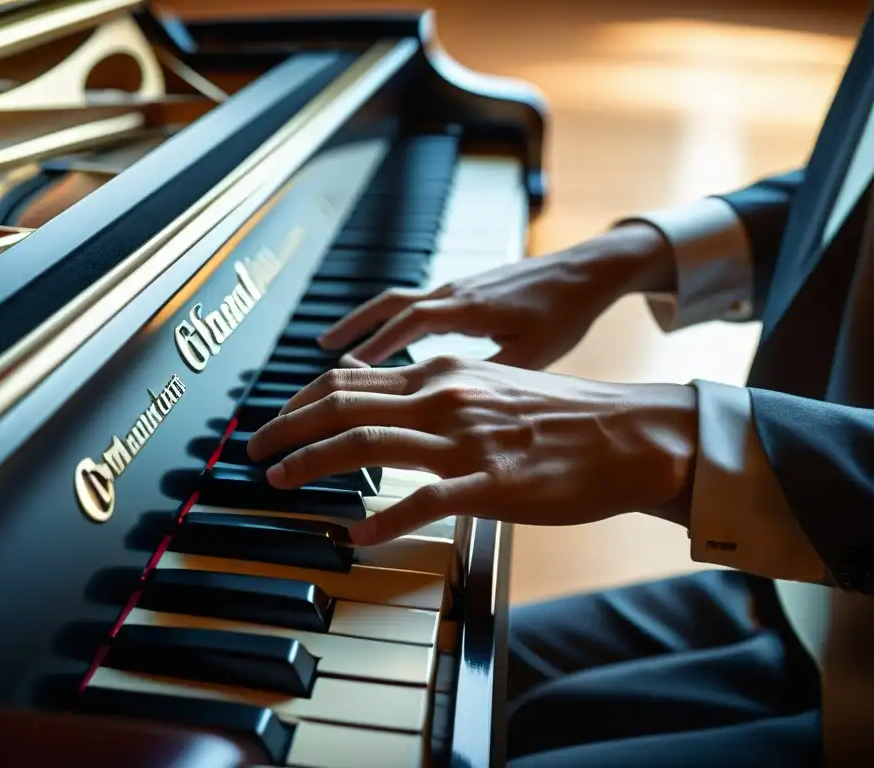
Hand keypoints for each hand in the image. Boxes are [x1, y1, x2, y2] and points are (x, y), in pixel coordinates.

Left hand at [246, 356, 697, 545]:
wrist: (628, 433)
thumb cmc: (557, 413)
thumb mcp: (484, 383)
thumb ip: (427, 387)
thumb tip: (371, 388)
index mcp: (442, 375)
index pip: (349, 380)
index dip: (300, 402)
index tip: (274, 423)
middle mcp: (444, 398)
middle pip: (343, 406)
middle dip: (287, 428)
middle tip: (254, 451)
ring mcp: (466, 442)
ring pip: (368, 444)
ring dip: (313, 463)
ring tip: (280, 480)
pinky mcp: (492, 484)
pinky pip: (424, 502)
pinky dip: (382, 522)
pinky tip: (356, 538)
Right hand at [318, 223, 673, 368]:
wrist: (587, 270)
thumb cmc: (565, 312)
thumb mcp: (534, 352)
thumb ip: (492, 375)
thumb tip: (457, 409)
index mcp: (469, 307)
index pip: (406, 323)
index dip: (373, 347)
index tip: (344, 373)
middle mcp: (454, 292)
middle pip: (388, 307)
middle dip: (350, 331)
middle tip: (320, 353)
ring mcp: (456, 288)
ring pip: (395, 302)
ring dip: (361, 323)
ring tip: (330, 347)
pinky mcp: (463, 291)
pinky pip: (412, 304)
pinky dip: (387, 322)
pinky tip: (383, 342)